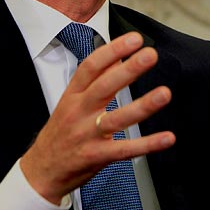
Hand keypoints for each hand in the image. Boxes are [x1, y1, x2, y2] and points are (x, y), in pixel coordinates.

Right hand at [19, 32, 174, 204]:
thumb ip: (95, 79)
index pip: (90, 67)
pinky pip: (125, 150)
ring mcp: (87, 135)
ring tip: (165, 93)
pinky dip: (148, 144)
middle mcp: (78, 112)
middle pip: (104, 87)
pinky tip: (167, 137)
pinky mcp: (97, 156)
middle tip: (150, 55)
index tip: (133, 39)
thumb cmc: (60, 132)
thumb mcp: (72, 101)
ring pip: (116, 118)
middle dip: (128, 70)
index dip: (112, 50)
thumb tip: (118, 56)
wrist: (42, 170)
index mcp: (72, 95)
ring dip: (143, 106)